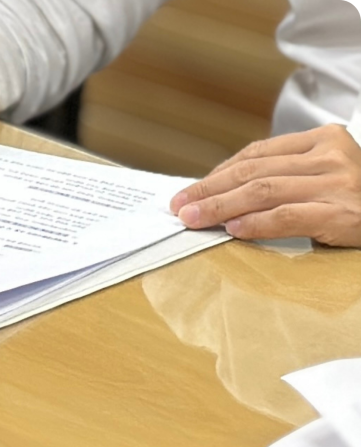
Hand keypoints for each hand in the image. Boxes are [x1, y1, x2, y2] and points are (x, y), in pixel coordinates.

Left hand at [170, 124, 360, 247]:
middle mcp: (327, 155)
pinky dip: (255, 223)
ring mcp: (335, 182)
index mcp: (321, 140)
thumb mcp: (323, 174)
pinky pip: (287, 216)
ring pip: (263, 191)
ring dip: (221, 206)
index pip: (256, 153)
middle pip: (253, 171)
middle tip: (180, 205)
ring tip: (194, 219)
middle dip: (209, 189)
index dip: (218, 173)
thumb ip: (284, 175)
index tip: (192, 190)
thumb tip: (228, 192)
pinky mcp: (340, 212)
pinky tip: (232, 229)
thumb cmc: (355, 198)